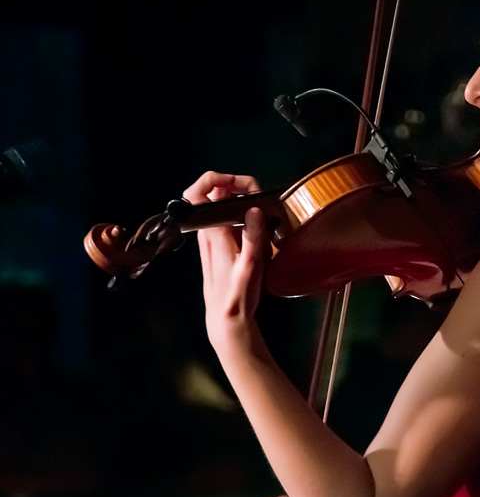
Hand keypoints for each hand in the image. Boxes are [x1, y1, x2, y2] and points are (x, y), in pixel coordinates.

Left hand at [182, 171, 265, 348]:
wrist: (226, 318)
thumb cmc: (237, 296)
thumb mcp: (252, 266)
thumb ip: (254, 236)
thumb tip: (255, 210)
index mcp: (212, 233)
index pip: (199, 192)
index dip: (219, 178)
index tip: (242, 184)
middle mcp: (207, 232)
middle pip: (214, 193)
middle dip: (238, 187)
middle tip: (259, 197)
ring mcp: (211, 237)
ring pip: (222, 206)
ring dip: (242, 202)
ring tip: (263, 214)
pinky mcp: (218, 244)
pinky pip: (228, 220)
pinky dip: (243, 217)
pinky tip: (259, 231)